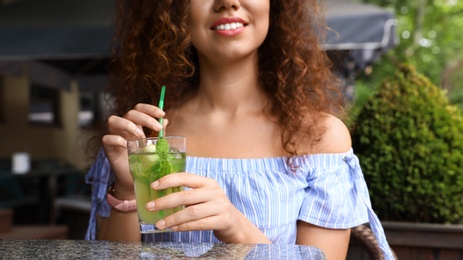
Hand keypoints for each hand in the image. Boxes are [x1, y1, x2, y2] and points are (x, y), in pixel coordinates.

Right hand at [102, 103, 165, 196]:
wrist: (133, 180)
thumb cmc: (143, 161)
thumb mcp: (154, 146)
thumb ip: (158, 133)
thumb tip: (165, 120)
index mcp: (135, 124)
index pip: (139, 108)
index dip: (149, 108)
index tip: (162, 113)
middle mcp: (123, 127)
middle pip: (130, 113)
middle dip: (145, 118)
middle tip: (157, 128)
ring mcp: (114, 136)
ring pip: (113, 120)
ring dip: (129, 125)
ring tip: (141, 136)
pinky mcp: (108, 148)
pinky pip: (107, 138)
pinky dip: (117, 140)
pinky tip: (127, 145)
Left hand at [146, 172, 269, 243]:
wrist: (234, 222)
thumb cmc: (212, 207)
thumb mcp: (203, 195)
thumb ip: (187, 193)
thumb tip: (159, 195)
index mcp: (207, 182)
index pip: (186, 177)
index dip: (169, 180)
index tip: (154, 186)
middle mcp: (214, 192)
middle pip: (186, 196)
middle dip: (165, 202)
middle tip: (150, 207)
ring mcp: (219, 206)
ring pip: (191, 212)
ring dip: (172, 218)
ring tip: (159, 224)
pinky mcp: (222, 220)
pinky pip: (199, 224)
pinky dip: (184, 227)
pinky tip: (174, 229)